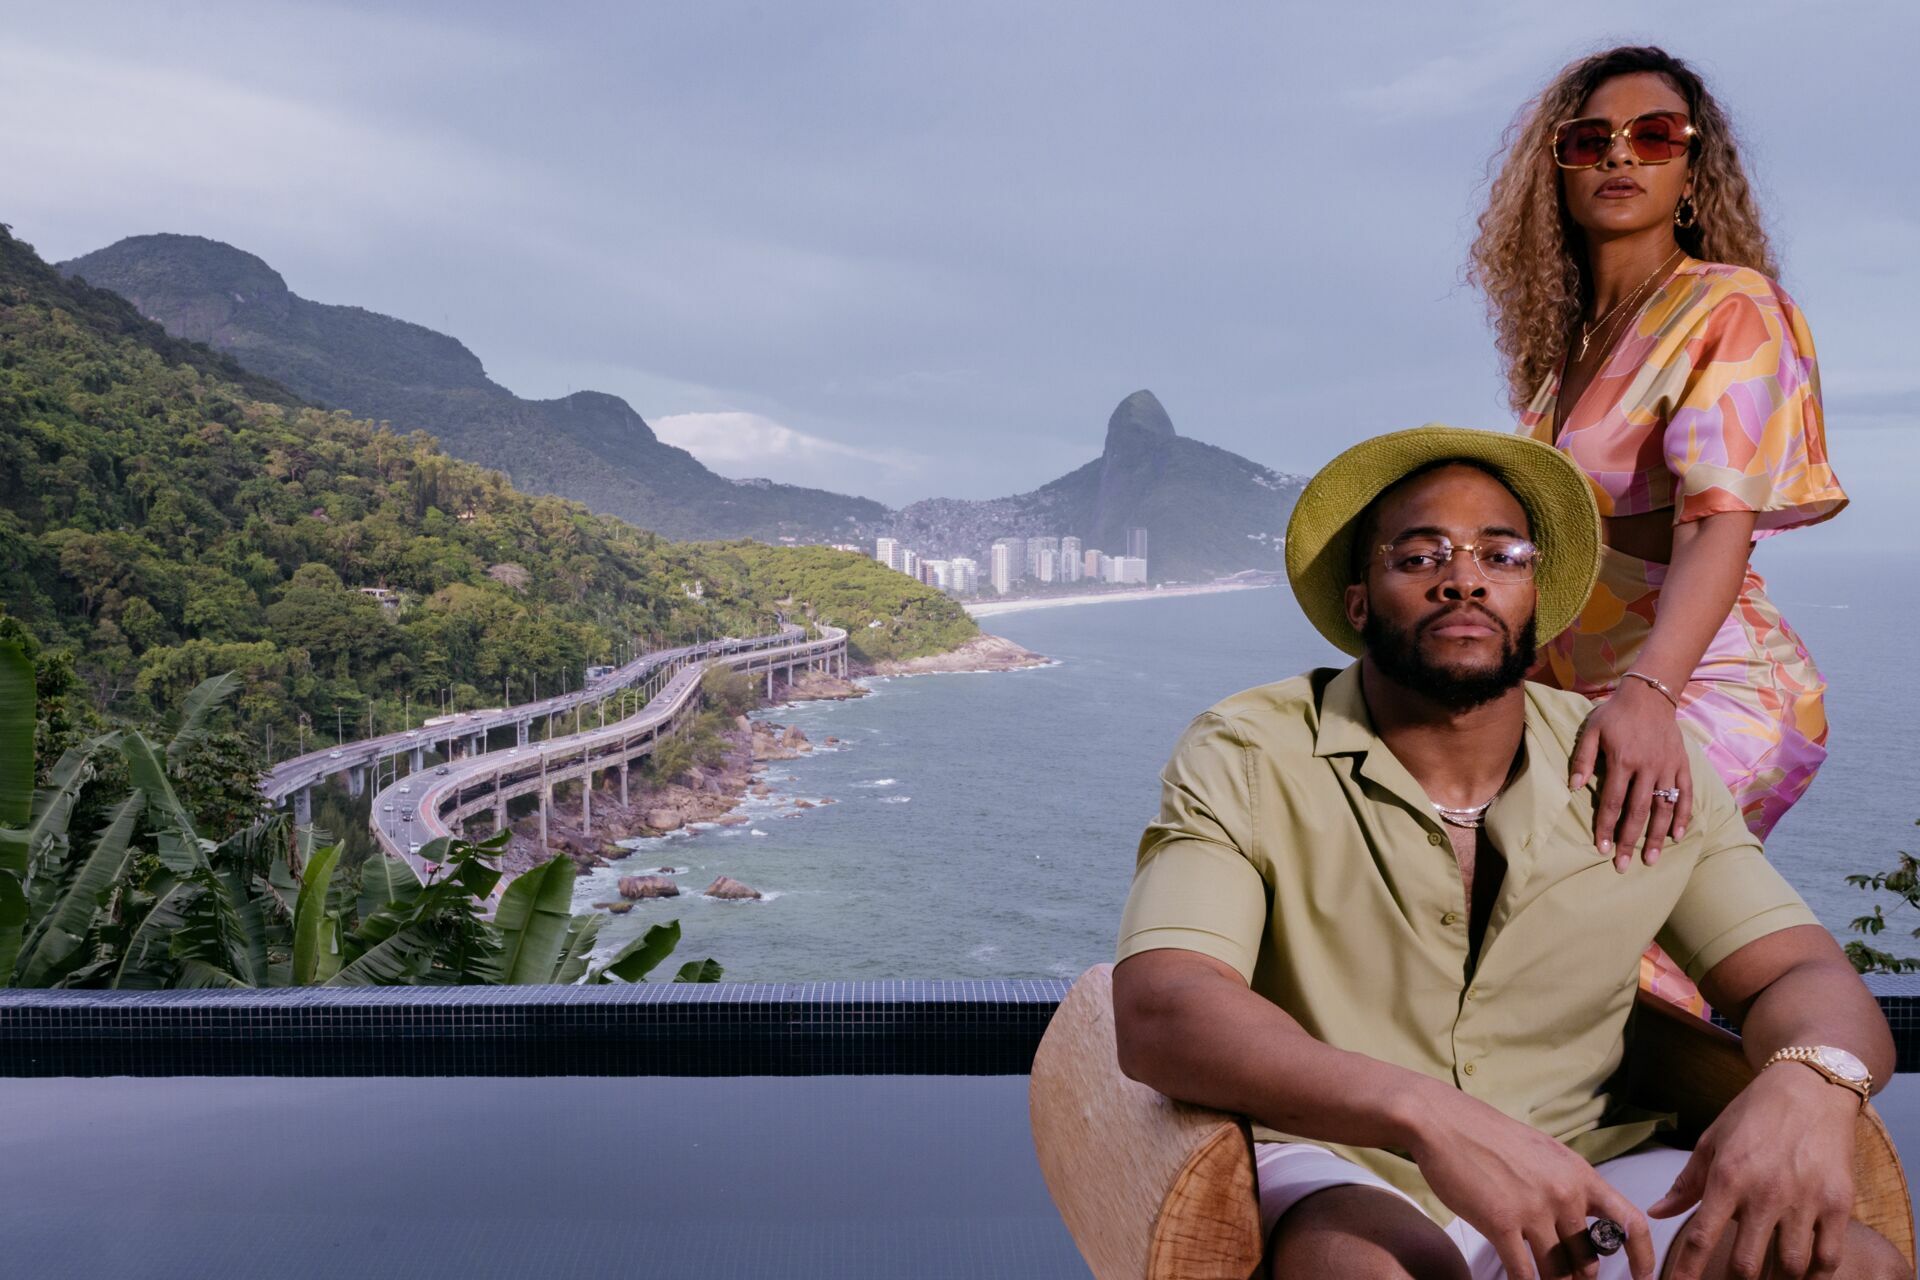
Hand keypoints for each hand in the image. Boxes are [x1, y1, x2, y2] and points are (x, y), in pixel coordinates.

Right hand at [1405, 1080, 1655, 1279]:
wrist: (1442, 1122)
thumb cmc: (1488, 1135)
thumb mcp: (1542, 1151)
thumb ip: (1567, 1183)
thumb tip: (1580, 1217)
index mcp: (1579, 1174)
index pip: (1629, 1223)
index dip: (1643, 1257)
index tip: (1643, 1278)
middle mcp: (1563, 1194)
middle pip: (1588, 1258)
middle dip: (1579, 1275)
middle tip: (1567, 1278)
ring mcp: (1533, 1209)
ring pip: (1558, 1271)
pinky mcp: (1500, 1222)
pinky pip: (1524, 1272)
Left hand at [1570, 680, 1692, 869]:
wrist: (1650, 695)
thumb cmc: (1615, 714)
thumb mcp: (1592, 730)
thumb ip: (1582, 758)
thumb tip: (1573, 786)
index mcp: (1622, 761)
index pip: (1612, 802)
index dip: (1606, 827)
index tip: (1601, 849)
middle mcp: (1647, 768)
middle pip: (1638, 811)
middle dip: (1630, 840)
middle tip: (1624, 865)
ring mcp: (1667, 767)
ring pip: (1664, 807)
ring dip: (1658, 835)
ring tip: (1652, 858)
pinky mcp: (1682, 765)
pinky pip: (1685, 794)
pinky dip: (1683, 815)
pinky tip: (1678, 835)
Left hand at [1651, 1063, 1859, 1278]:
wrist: (1810, 1087)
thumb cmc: (1754, 1114)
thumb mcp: (1712, 1141)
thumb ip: (1686, 1183)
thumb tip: (1656, 1213)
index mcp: (1727, 1177)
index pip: (1700, 1238)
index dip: (1686, 1272)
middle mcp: (1765, 1193)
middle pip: (1745, 1265)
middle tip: (1732, 1279)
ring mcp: (1804, 1201)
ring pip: (1790, 1268)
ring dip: (1777, 1279)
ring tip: (1769, 1275)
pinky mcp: (1838, 1204)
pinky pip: (1828, 1258)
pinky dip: (1816, 1273)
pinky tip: (1804, 1271)